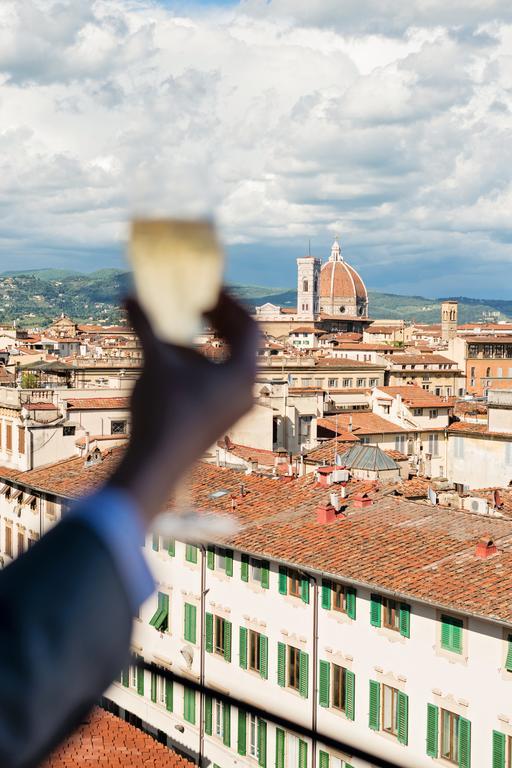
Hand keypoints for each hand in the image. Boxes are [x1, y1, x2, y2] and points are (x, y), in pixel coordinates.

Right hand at [110, 290, 258, 526]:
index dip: (230, 303)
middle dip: (222, 321)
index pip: (250, 326)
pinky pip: (222, 384)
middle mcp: (247, 392)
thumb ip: (144, 324)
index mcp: (243, 373)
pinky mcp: (221, 422)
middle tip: (200, 304)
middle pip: (244, 345)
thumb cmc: (163, 410)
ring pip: (233, 366)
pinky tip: (179, 363)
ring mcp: (236, 410)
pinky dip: (207, 365)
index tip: (210, 290)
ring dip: (213, 344)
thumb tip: (127, 295)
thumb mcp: (155, 360)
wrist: (156, 465)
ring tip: (189, 330)